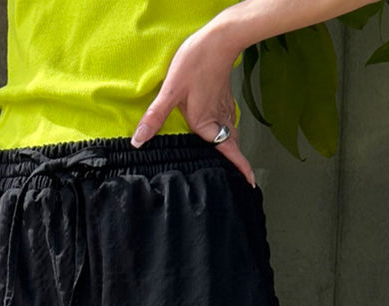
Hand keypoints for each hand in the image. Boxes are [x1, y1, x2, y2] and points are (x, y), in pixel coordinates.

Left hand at [130, 26, 254, 186]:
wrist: (218, 40)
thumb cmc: (196, 63)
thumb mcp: (171, 91)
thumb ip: (155, 117)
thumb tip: (138, 141)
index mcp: (206, 124)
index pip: (229, 152)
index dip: (241, 168)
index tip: (250, 182)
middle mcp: (219, 120)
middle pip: (230, 147)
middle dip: (235, 162)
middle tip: (238, 175)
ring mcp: (224, 109)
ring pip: (231, 135)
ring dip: (231, 147)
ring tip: (229, 158)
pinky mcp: (225, 99)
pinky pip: (228, 122)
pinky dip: (227, 132)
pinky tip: (219, 131)